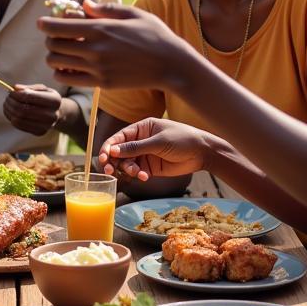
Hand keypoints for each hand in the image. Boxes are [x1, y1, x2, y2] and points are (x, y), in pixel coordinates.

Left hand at [3, 83, 67, 135]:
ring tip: (7, 104)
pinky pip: (19, 126)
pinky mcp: (40, 132)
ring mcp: (46, 126)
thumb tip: (15, 88)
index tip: (11, 91)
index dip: (16, 94)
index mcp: (54, 100)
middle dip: (11, 102)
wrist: (57, 114)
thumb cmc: (47, 98)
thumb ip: (28, 88)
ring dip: (9, 110)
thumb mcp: (42, 89)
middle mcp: (52, 115)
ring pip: (19, 119)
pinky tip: (10, 112)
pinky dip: (11, 118)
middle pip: (23, 109)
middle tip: (7, 98)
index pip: (28, 96)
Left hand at [38, 0, 200, 89]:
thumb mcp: (133, 13)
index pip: (58, 27)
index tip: (41, 23)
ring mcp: (97, 68)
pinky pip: (69, 79)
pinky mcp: (102, 83)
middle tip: (57, 37)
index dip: (45, 24)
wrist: (171, 65)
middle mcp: (95, 49)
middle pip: (53, 46)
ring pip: (57, 64)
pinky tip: (72, 66)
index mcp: (100, 28)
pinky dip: (64, 72)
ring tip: (64, 52)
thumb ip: (106, 9)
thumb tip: (84, 4)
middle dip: (50, 40)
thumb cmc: (154, 34)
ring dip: (55, 57)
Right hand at [98, 118, 212, 180]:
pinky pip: (137, 171)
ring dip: (127, 169)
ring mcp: (145, 155)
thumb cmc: (182, 139)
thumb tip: (112, 151)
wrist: (202, 153)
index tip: (103, 157)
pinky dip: (137, 175)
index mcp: (141, 128)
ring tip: (136, 172)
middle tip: (109, 170)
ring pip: (126, 163)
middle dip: (113, 161)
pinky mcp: (150, 167)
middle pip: (119, 152)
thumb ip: (135, 148)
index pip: (119, 137)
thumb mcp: (158, 142)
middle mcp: (140, 141)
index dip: (109, 147)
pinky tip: (144, 176)